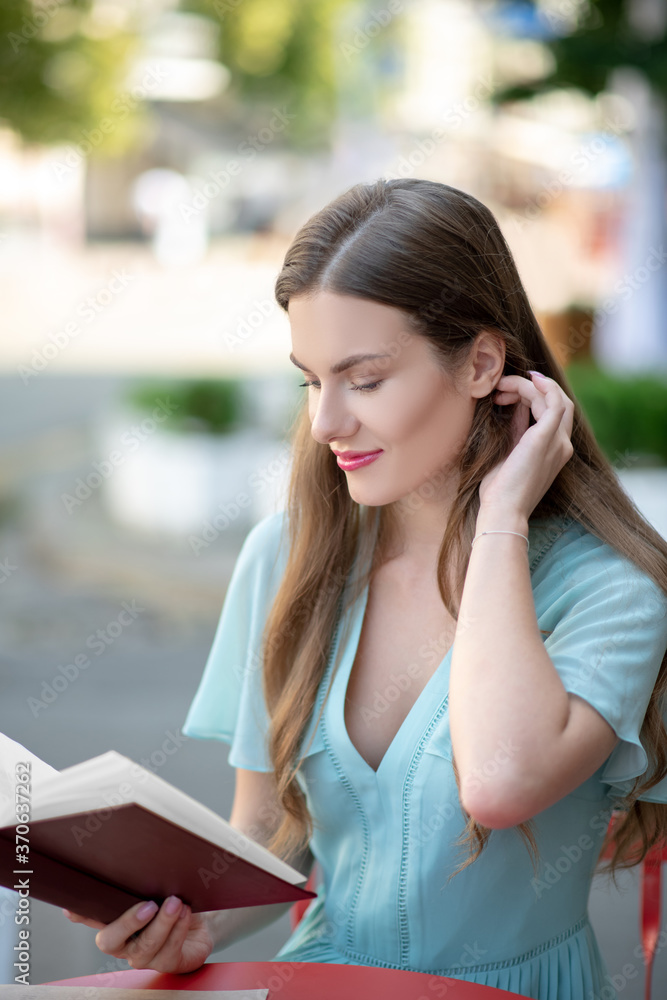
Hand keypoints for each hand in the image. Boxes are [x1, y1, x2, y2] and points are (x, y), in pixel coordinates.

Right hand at [63, 897, 214, 972]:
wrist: (200, 920)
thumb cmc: (170, 902)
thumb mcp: (153, 889)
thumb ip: (136, 883)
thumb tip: (123, 862)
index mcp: (114, 922)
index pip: (91, 918)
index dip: (80, 915)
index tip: (72, 908)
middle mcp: (124, 943)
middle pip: (110, 941)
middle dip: (128, 923)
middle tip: (148, 904)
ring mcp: (144, 957)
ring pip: (146, 945)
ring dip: (162, 922)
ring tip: (175, 902)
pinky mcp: (167, 963)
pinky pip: (170, 950)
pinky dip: (178, 929)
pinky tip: (184, 912)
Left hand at [478, 372, 573, 518]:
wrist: (503, 511)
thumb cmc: (500, 490)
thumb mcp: (509, 452)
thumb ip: (517, 428)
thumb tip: (515, 405)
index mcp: (554, 450)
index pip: (551, 412)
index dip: (529, 396)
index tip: (503, 395)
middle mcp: (562, 446)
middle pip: (558, 402)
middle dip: (530, 388)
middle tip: (501, 387)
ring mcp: (558, 442)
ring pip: (554, 398)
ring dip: (527, 386)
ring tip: (501, 386)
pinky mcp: (547, 438)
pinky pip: (554, 402)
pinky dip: (542, 387)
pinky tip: (524, 380)